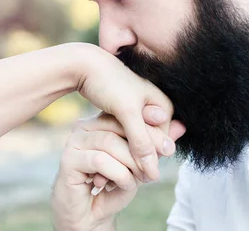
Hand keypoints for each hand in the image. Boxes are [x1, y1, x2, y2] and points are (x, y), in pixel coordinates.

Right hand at [51, 112, 185, 230]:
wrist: (91, 216)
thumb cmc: (113, 187)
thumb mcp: (140, 165)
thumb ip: (156, 146)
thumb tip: (182, 126)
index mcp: (99, 122)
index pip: (127, 116)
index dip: (151, 130)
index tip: (169, 148)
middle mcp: (83, 127)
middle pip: (119, 125)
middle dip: (144, 147)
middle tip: (154, 170)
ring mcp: (74, 142)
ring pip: (110, 143)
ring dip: (131, 164)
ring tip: (139, 180)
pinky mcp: (68, 159)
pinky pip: (100, 160)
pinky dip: (118, 174)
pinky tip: (120, 185)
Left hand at [74, 45, 175, 180]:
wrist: (85, 65)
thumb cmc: (108, 83)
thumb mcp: (126, 112)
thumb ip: (141, 141)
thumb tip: (154, 173)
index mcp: (164, 107)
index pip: (160, 146)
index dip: (144, 163)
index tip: (124, 179)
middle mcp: (155, 110)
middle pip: (147, 146)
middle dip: (131, 163)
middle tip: (106, 183)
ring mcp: (139, 112)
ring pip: (133, 144)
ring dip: (120, 159)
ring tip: (100, 179)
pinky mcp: (123, 114)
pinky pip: (122, 137)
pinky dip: (113, 149)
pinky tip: (98, 164)